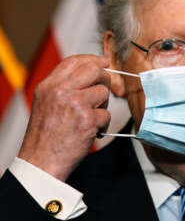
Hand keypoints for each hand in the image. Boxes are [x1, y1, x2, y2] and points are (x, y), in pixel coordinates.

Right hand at [18, 55, 110, 180]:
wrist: (41, 161)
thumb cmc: (46, 136)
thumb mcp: (46, 103)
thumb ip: (64, 87)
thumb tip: (91, 72)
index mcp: (49, 86)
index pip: (74, 61)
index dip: (92, 59)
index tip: (103, 62)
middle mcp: (60, 91)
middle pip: (94, 70)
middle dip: (105, 79)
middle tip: (103, 91)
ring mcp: (75, 104)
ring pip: (103, 92)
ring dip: (103, 106)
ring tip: (91, 118)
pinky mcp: (87, 120)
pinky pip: (107, 115)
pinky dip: (103, 125)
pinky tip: (92, 132)